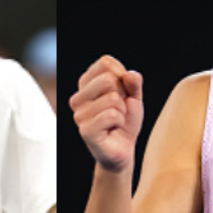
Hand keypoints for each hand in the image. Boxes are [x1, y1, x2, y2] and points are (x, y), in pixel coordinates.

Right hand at [69, 55, 143, 172]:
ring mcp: (79, 114)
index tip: (122, 91)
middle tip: (118, 109)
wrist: (123, 150)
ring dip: (122, 111)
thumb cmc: (125, 122)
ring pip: (112, 99)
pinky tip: (113, 129)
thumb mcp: (134, 98)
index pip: (105, 63)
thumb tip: (129, 74)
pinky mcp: (85, 130)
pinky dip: (120, 122)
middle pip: (107, 79)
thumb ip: (134, 83)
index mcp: (86, 85)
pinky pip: (112, 115)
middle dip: (122, 95)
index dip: (121, 74)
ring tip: (115, 121)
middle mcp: (78, 98)